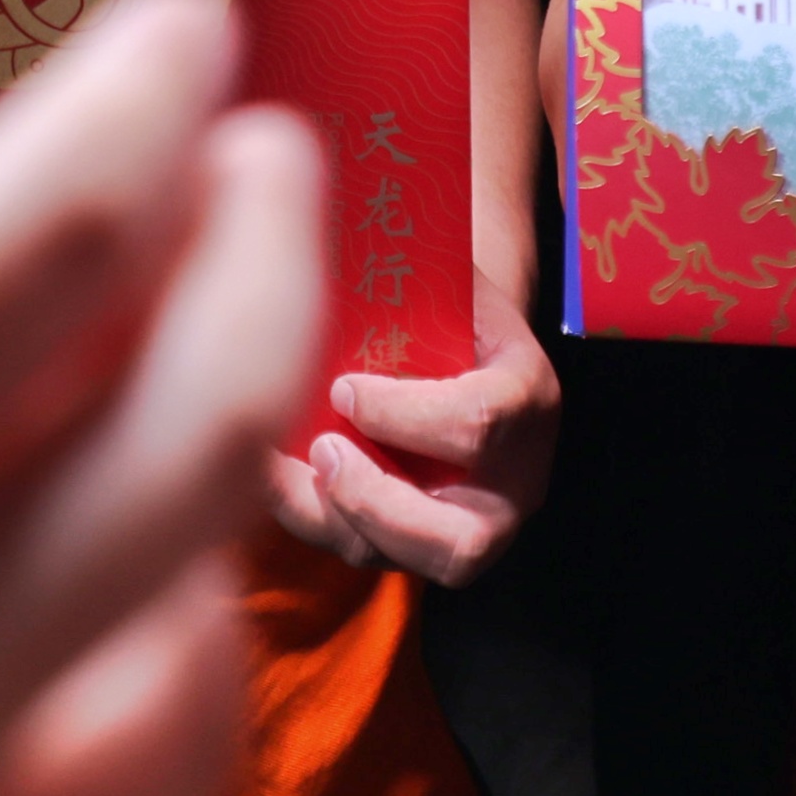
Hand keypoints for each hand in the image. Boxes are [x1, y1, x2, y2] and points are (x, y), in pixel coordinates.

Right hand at [0, 0, 328, 795]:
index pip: (13, 259)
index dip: (131, 111)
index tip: (182, 18)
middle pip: (174, 447)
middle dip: (253, 260)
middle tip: (261, 147)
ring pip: (184, 672)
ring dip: (237, 484)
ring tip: (208, 379)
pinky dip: (156, 717)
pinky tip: (86, 675)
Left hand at [271, 264, 556, 585]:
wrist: (464, 352)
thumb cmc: (446, 306)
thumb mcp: (452, 282)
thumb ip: (412, 275)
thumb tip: (320, 230)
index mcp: (529, 400)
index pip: (480, 424)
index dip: (405, 415)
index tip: (343, 386)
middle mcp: (513, 484)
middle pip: (462, 541)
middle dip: (378, 502)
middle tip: (322, 449)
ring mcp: (470, 526)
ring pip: (407, 564)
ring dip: (334, 519)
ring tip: (285, 467)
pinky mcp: (420, 544)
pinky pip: (366, 554)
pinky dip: (308, 519)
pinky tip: (267, 476)